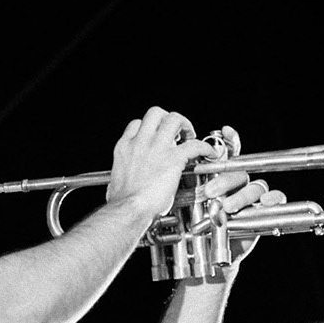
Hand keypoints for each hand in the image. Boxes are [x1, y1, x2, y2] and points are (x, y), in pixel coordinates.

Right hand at [106, 106, 211, 222]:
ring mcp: (157, 148)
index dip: (150, 127)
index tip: (156, 134)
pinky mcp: (174, 158)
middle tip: (176, 131)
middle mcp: (140, 142)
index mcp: (125, 147)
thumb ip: (126, 171)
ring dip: (185, 125)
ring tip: (190, 135)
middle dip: (168, 118)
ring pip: (175, 119)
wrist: (128, 209)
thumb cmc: (122, 201)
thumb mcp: (116, 178)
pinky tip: (208, 153)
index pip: (137, 124)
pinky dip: (204, 148)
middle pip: (156, 113)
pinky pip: (195, 145)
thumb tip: (130, 177)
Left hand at [192, 125, 287, 265]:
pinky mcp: (265, 211)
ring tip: (227, 207)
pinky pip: (276, 198)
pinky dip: (272, 199)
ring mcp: (252, 197)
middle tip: (210, 191)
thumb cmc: (199, 226)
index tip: (224, 130)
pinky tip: (264, 203)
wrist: (209, 253)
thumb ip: (186, 183)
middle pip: (239, 172)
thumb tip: (177, 165)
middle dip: (225, 180)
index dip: (229, 140)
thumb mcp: (188, 202)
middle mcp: (238, 184)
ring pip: (255, 186)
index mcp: (220, 177)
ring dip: (242, 195)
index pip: (228, 154)